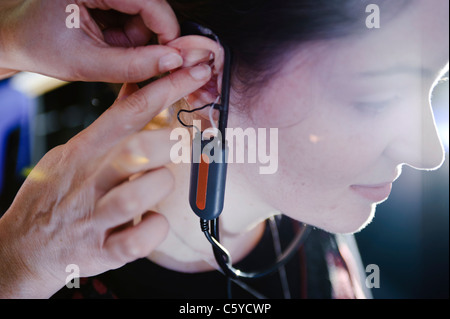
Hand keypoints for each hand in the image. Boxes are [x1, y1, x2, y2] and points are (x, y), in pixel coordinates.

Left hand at [0, 0, 182, 81]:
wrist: (17, 38)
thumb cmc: (40, 47)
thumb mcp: (86, 64)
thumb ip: (133, 66)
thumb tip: (173, 62)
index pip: (150, 1)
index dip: (168, 32)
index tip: (173, 59)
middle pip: (150, 8)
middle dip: (144, 39)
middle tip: (120, 56)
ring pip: (144, 14)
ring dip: (133, 39)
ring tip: (104, 49)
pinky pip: (133, 16)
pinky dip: (125, 35)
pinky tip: (104, 41)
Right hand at [0, 63, 211, 297]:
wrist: (22, 249)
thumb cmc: (55, 198)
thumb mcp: (72, 152)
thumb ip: (109, 126)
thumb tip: (139, 91)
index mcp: (84, 152)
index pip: (128, 112)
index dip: (166, 90)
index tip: (193, 76)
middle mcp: (88, 182)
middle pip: (134, 150)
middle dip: (169, 142)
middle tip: (185, 142)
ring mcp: (93, 218)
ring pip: (134, 196)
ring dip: (160, 186)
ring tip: (160, 184)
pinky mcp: (100, 252)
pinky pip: (135, 242)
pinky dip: (154, 230)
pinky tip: (154, 221)